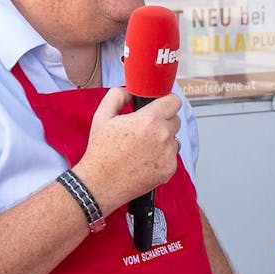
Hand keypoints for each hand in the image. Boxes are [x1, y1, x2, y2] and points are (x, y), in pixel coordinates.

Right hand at [74, 88, 180, 210]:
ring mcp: (168, 154)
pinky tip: (144, 160)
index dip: (166, 101)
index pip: (174, 101)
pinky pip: (172, 156)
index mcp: (149, 120)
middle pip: (175, 119)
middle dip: (163, 121)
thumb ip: (117, 95)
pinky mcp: (169, 170)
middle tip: (145, 129)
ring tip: (142, 147)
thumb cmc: (100, 152)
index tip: (160, 105)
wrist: (99, 183)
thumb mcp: (102, 116)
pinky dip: (162, 157)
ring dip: (164, 140)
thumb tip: (130, 90)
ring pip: (174, 139)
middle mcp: (162, 136)